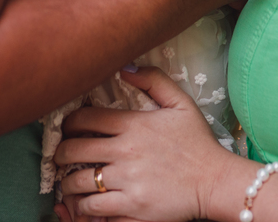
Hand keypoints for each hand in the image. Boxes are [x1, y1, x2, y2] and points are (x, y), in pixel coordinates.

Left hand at [55, 67, 238, 221]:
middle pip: (74, 151)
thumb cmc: (198, 143)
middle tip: (62, 156)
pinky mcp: (131, 208)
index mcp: (133, 126)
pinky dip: (84, 207)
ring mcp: (126, 182)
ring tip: (71, 182)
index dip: (69, 122)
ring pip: (78, 183)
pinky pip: (94, 209)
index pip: (85, 119)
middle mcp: (125, 153)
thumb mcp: (181, 103)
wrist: (216, 182)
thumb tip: (125, 69)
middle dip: (61, 153)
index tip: (69, 128)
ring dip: (69, 183)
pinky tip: (86, 203)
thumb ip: (154, 80)